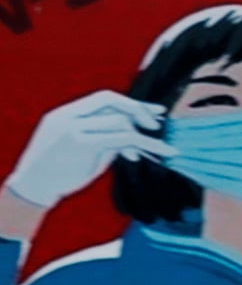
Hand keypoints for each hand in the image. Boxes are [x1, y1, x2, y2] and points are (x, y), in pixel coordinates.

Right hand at [4, 90, 175, 208]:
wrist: (35, 186)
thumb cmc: (59, 171)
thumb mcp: (83, 149)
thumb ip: (104, 139)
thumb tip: (134, 139)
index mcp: (67, 113)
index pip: (105, 98)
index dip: (132, 103)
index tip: (155, 112)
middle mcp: (70, 115)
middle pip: (112, 102)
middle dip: (139, 111)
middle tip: (158, 126)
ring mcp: (74, 128)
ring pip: (120, 121)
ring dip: (145, 136)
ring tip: (164, 150)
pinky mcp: (81, 143)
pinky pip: (120, 138)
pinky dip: (145, 144)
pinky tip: (161, 152)